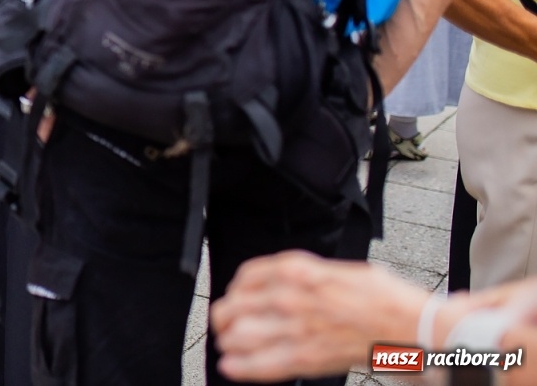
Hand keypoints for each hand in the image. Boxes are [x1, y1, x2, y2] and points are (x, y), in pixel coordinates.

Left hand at [211, 252, 427, 382]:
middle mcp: (289, 296)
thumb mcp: (336, 269)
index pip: (246, 277)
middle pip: (234, 306)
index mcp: (297, 270)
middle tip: (224, 322)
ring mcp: (296, 328)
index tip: (236, 296)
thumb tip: (279, 282)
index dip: (236, 289)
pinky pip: (263, 364)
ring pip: (240, 335)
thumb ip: (303, 275)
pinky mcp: (307, 357)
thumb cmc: (381, 297)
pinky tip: (230, 366)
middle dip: (225, 316)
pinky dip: (242, 367)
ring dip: (229, 340)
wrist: (410, 326)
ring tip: (228, 344)